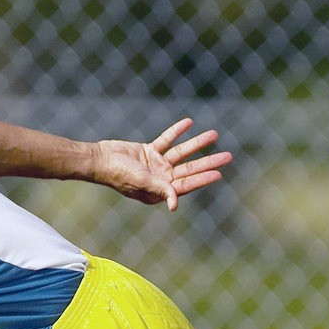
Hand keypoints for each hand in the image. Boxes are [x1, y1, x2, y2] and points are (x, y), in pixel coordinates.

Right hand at [93, 119, 232, 210]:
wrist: (100, 159)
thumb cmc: (119, 174)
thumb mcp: (143, 182)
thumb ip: (161, 190)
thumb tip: (175, 205)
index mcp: (160, 191)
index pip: (186, 184)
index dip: (203, 178)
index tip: (219, 173)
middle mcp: (161, 179)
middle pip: (190, 169)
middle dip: (208, 162)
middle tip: (228, 156)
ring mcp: (156, 165)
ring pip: (182, 153)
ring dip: (197, 144)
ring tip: (214, 134)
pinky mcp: (149, 151)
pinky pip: (167, 140)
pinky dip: (177, 132)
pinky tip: (189, 123)